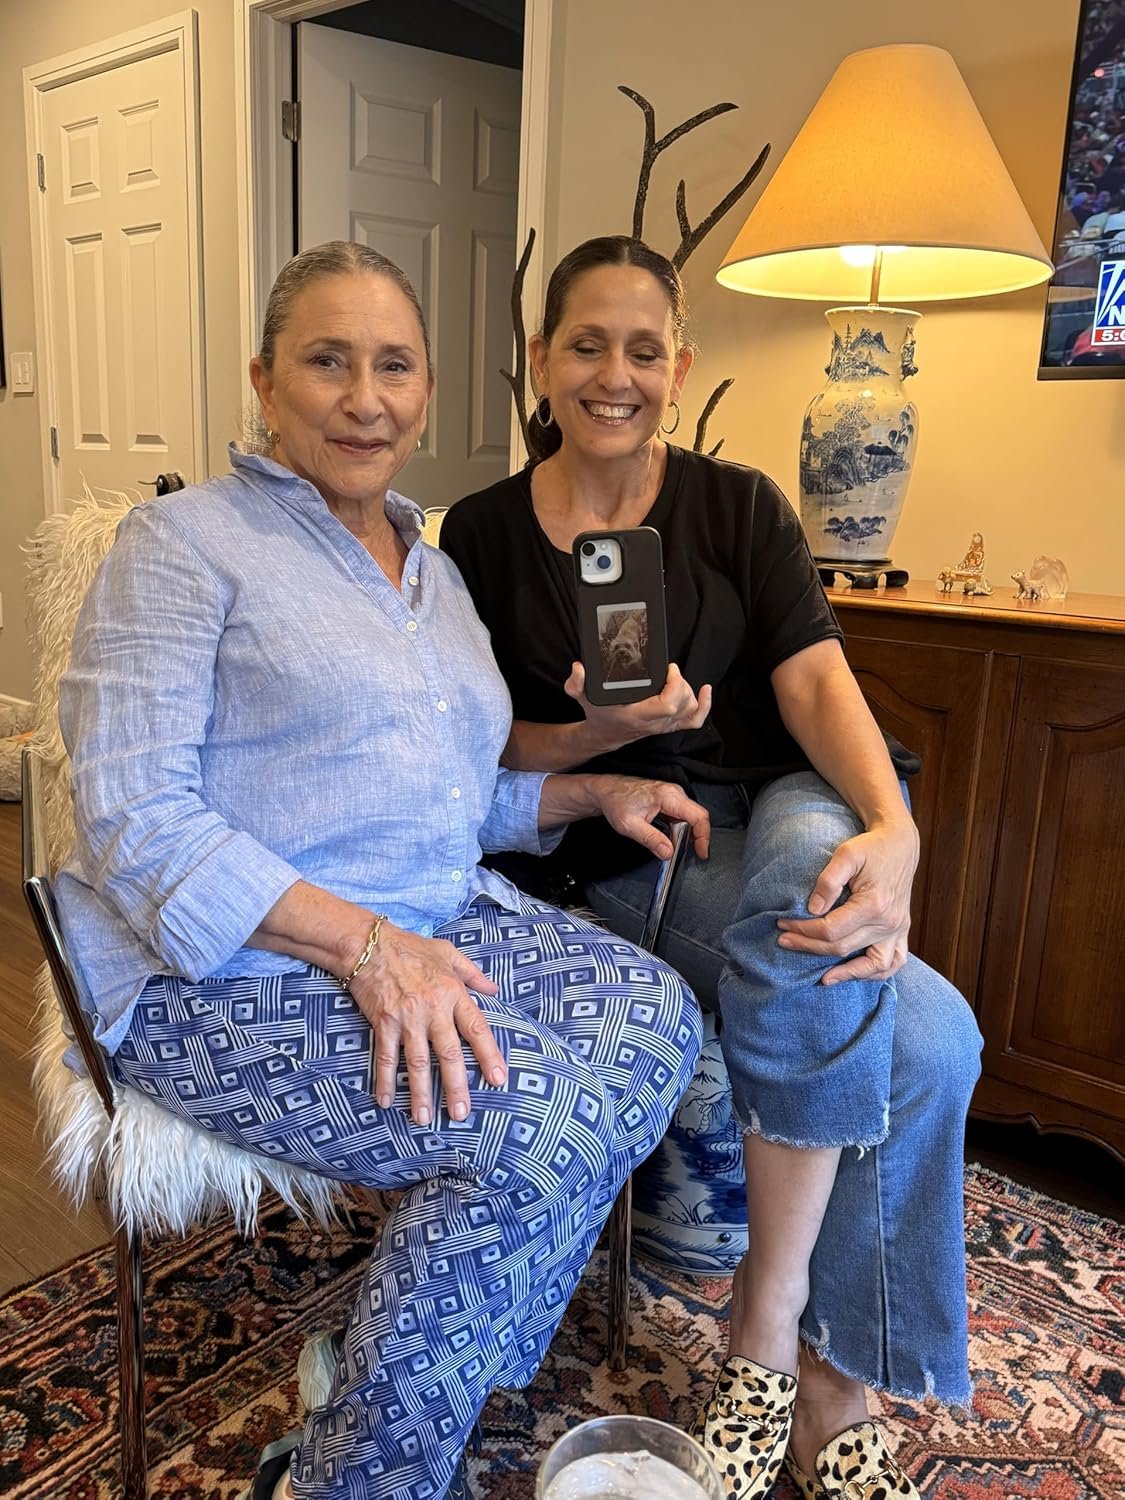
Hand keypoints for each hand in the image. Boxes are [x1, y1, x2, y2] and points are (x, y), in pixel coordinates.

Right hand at [346, 926, 506, 1125]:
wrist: (369, 944)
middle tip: (460, 1113)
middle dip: (456, 1086)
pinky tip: (387, 1101)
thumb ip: (473, 973)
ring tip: (424, 1118)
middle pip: (448, 1054)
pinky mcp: (383, 1023)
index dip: (489, 1055)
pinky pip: (386, 1057)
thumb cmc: (411, 947)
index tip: (498, 1080)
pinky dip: (385, 1080)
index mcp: (452, 993)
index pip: (476, 1028)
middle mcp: (432, 1009)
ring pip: (417, 1062)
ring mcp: (406, 1018)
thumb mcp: (448, 952)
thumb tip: (494, 989)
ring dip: (420, 1092)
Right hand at [565, 662, 712, 752]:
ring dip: (688, 691)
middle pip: (682, 704)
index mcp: (638, 716)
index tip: (669, 669)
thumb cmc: (598, 714)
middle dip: (681, 684)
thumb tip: (579, 668)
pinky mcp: (669, 725)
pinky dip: (704, 706)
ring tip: (674, 677)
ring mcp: (664, 726)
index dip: (675, 686)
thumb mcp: (582, 697)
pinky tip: (705, 690)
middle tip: (669, 670)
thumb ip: (576, 684)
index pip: (667, 705)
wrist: (604, 734)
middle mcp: (654, 723)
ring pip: (689, 710)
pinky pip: (694, 720)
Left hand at [587, 774, 710, 861]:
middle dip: (697, 837)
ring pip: (691, 817)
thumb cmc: (615, 801)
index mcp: (668, 796)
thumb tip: (668, 852)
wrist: (606, 790)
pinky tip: (672, 839)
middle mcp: (674, 793)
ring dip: (689, 834)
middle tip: (692, 854)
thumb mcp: (630, 825)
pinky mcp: (669, 800)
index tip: (701, 853)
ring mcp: (672, 795)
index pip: (698, 816)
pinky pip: (682, 816)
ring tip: (678, 848)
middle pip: (698, 816)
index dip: (703, 837)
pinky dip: (681, 829)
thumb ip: (651, 839)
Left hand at [775, 818, 918, 984]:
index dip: (803, 930)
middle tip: (784, 941)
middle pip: (842, 948)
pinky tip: (854, 974)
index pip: (830, 929)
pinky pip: (892, 963)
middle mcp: (889, 922)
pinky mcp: (901, 932)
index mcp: (874, 904)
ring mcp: (898, 930)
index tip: (782, 925)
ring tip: (822, 978)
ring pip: (872, 966)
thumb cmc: (871, 848)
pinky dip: (874, 974)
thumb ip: (828, 881)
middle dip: (809, 947)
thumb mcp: (846, 854)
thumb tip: (812, 909)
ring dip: (846, 974)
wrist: (900, 845)